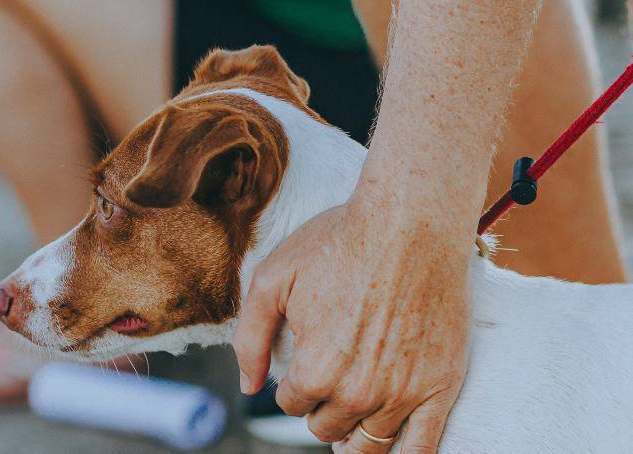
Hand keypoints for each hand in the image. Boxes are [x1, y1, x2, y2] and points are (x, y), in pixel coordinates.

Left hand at [233, 199, 471, 452]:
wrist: (410, 221)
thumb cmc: (340, 242)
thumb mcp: (273, 278)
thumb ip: (251, 337)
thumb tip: (248, 385)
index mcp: (313, 370)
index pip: (291, 405)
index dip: (293, 385)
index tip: (307, 359)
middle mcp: (356, 391)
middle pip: (327, 428)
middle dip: (322, 406)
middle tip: (333, 373)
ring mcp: (402, 393)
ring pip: (367, 445)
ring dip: (355, 431)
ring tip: (355, 413)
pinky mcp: (441, 387)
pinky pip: (422, 449)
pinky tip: (392, 447)